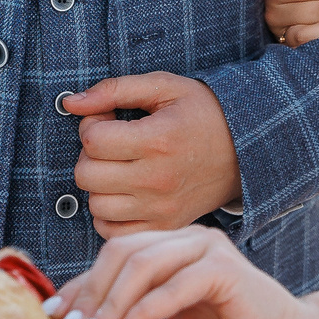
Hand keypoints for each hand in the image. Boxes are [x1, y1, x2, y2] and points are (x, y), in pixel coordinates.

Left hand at [48, 227, 318, 318]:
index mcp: (170, 254)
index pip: (111, 262)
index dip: (78, 290)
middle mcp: (185, 242)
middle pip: (118, 252)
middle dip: (87, 294)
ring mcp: (205, 250)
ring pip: (139, 263)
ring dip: (108, 303)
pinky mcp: (222, 268)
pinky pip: (170, 286)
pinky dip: (139, 313)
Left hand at [64, 72, 239, 236]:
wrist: (246, 152)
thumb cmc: (204, 114)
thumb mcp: (165, 87)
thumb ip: (115, 90)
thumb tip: (72, 102)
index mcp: (158, 140)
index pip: (93, 140)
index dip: (91, 125)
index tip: (108, 120)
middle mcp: (158, 179)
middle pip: (87, 175)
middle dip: (90, 155)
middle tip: (110, 144)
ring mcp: (161, 208)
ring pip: (96, 205)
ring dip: (99, 186)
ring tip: (119, 168)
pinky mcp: (164, 226)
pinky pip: (112, 231)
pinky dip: (109, 214)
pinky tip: (123, 193)